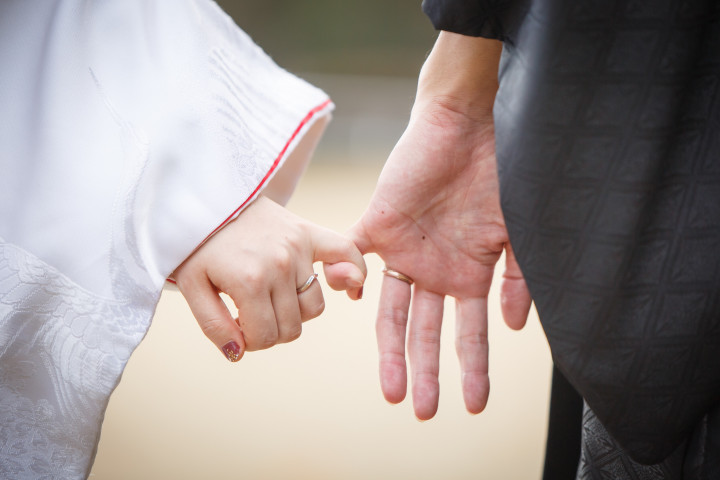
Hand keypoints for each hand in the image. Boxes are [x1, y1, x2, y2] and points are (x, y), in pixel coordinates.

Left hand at [173, 196, 365, 361]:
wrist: (209, 198)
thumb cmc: (197, 244)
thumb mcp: (192, 286)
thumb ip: (213, 325)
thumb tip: (238, 354)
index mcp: (250, 282)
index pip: (266, 338)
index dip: (249, 341)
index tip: (234, 324)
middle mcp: (280, 265)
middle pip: (291, 328)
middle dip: (269, 330)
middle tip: (248, 313)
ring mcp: (299, 247)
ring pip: (313, 307)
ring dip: (294, 312)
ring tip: (271, 296)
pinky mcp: (309, 232)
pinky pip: (346, 255)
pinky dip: (353, 273)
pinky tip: (350, 290)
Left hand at [337, 101, 531, 419]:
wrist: (467, 123)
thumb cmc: (498, 172)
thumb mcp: (517, 230)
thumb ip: (519, 279)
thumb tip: (517, 327)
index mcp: (468, 275)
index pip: (466, 333)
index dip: (470, 369)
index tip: (472, 405)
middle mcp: (435, 271)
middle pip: (425, 333)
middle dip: (426, 372)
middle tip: (423, 412)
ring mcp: (406, 252)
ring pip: (392, 312)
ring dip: (391, 350)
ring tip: (392, 389)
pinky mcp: (378, 224)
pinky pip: (355, 254)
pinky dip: (350, 276)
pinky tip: (352, 301)